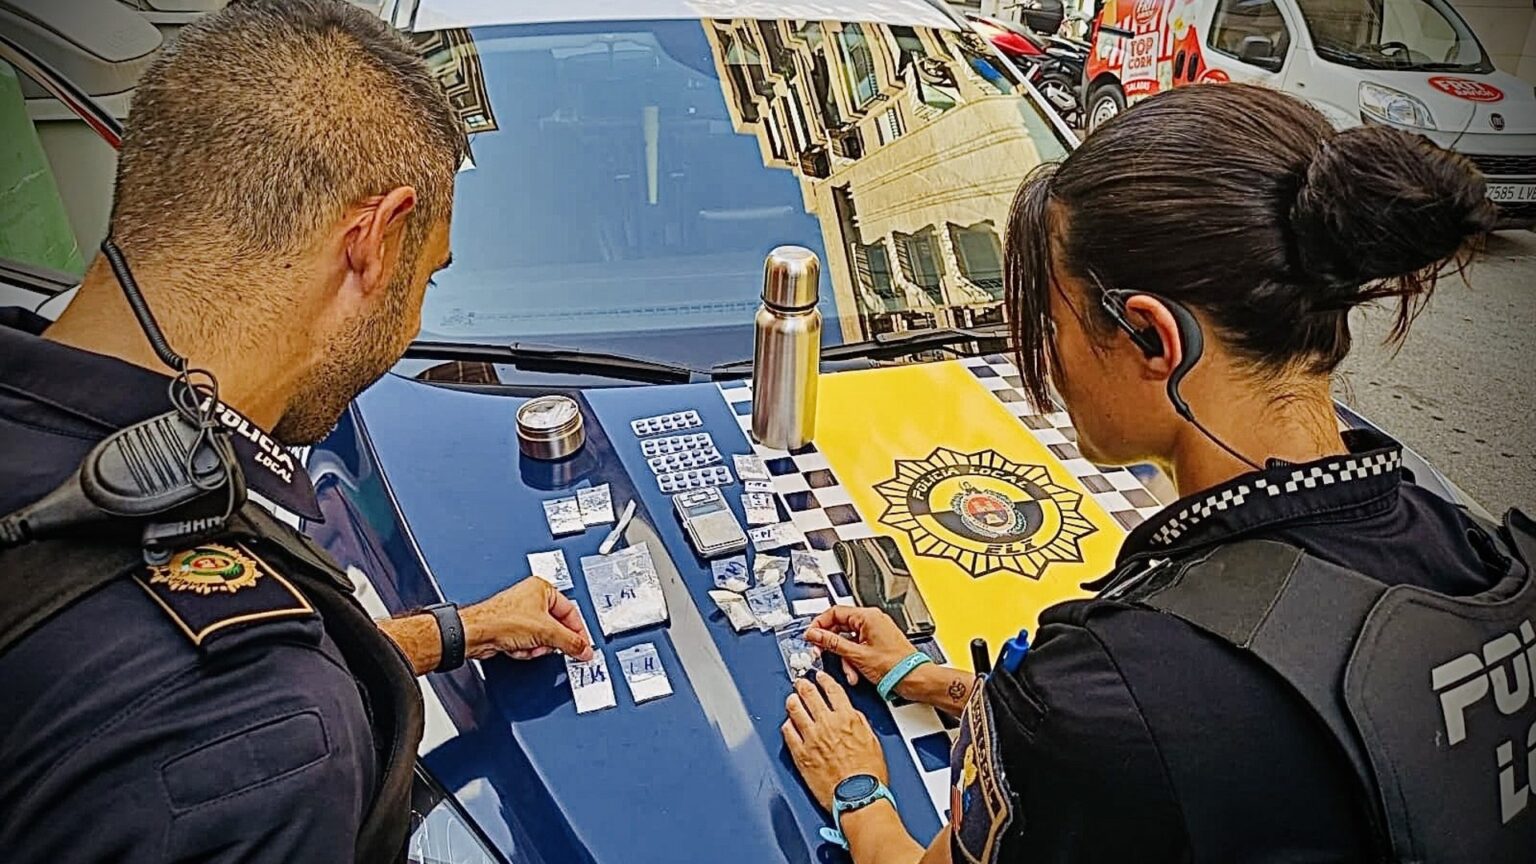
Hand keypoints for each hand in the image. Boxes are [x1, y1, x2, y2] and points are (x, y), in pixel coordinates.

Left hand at [462, 577, 592, 661]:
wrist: (476, 633)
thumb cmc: (502, 620)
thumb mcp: (546, 631)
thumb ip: (570, 641)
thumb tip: (584, 649)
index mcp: (543, 589)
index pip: (571, 612)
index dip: (578, 632)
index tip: (584, 647)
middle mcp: (532, 599)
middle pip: (557, 627)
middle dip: (550, 641)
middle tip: (548, 645)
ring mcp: (522, 615)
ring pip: (543, 638)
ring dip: (536, 646)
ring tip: (527, 644)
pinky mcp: (513, 629)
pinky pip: (530, 643)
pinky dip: (526, 649)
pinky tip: (517, 647)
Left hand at [782, 672, 888, 810]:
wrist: (857, 797)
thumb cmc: (868, 776)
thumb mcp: (872, 741)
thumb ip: (859, 723)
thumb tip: (850, 715)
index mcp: (847, 718)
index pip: (832, 690)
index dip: (824, 680)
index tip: (820, 677)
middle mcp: (827, 724)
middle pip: (810, 695)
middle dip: (803, 686)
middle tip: (800, 683)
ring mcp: (811, 738)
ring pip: (795, 710)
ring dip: (792, 701)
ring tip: (791, 699)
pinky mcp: (800, 754)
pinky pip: (788, 733)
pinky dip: (787, 725)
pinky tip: (788, 724)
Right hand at [804, 606, 918, 688]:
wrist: (914, 679)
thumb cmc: (895, 666)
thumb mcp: (857, 655)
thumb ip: (832, 643)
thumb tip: (814, 634)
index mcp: (868, 616)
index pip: (835, 612)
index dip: (819, 624)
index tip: (811, 636)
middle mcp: (872, 620)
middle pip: (840, 626)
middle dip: (831, 644)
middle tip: (821, 653)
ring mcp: (875, 631)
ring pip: (848, 639)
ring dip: (844, 657)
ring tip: (848, 671)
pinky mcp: (877, 642)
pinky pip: (857, 646)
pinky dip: (853, 659)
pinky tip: (855, 672)